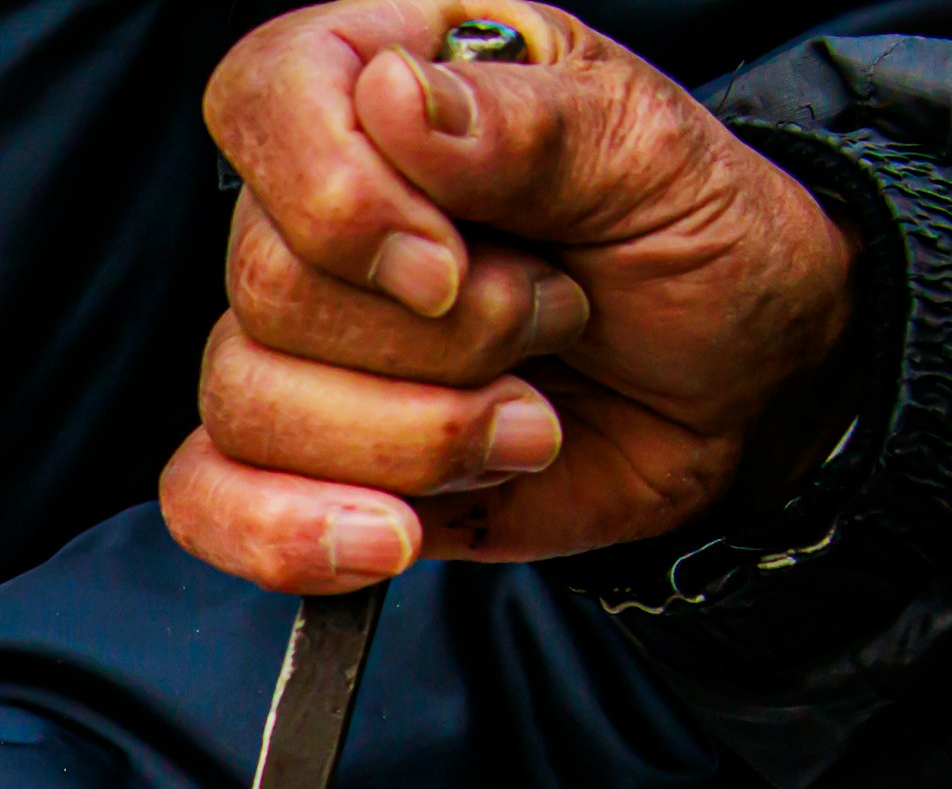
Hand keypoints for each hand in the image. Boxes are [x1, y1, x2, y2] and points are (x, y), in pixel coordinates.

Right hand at [163, 2, 858, 591]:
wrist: (743, 398)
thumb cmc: (703, 248)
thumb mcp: (653, 160)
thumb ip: (526, 127)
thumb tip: (392, 99)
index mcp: (394, 88)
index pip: (266, 94)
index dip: (334, 195)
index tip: (446, 268)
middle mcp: (322, 212)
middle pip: (265, 283)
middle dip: (434, 341)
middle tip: (554, 322)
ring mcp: (301, 344)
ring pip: (246, 402)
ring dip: (412, 441)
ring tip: (527, 426)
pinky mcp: (299, 460)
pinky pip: (208, 499)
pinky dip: (288, 535)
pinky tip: (390, 536)